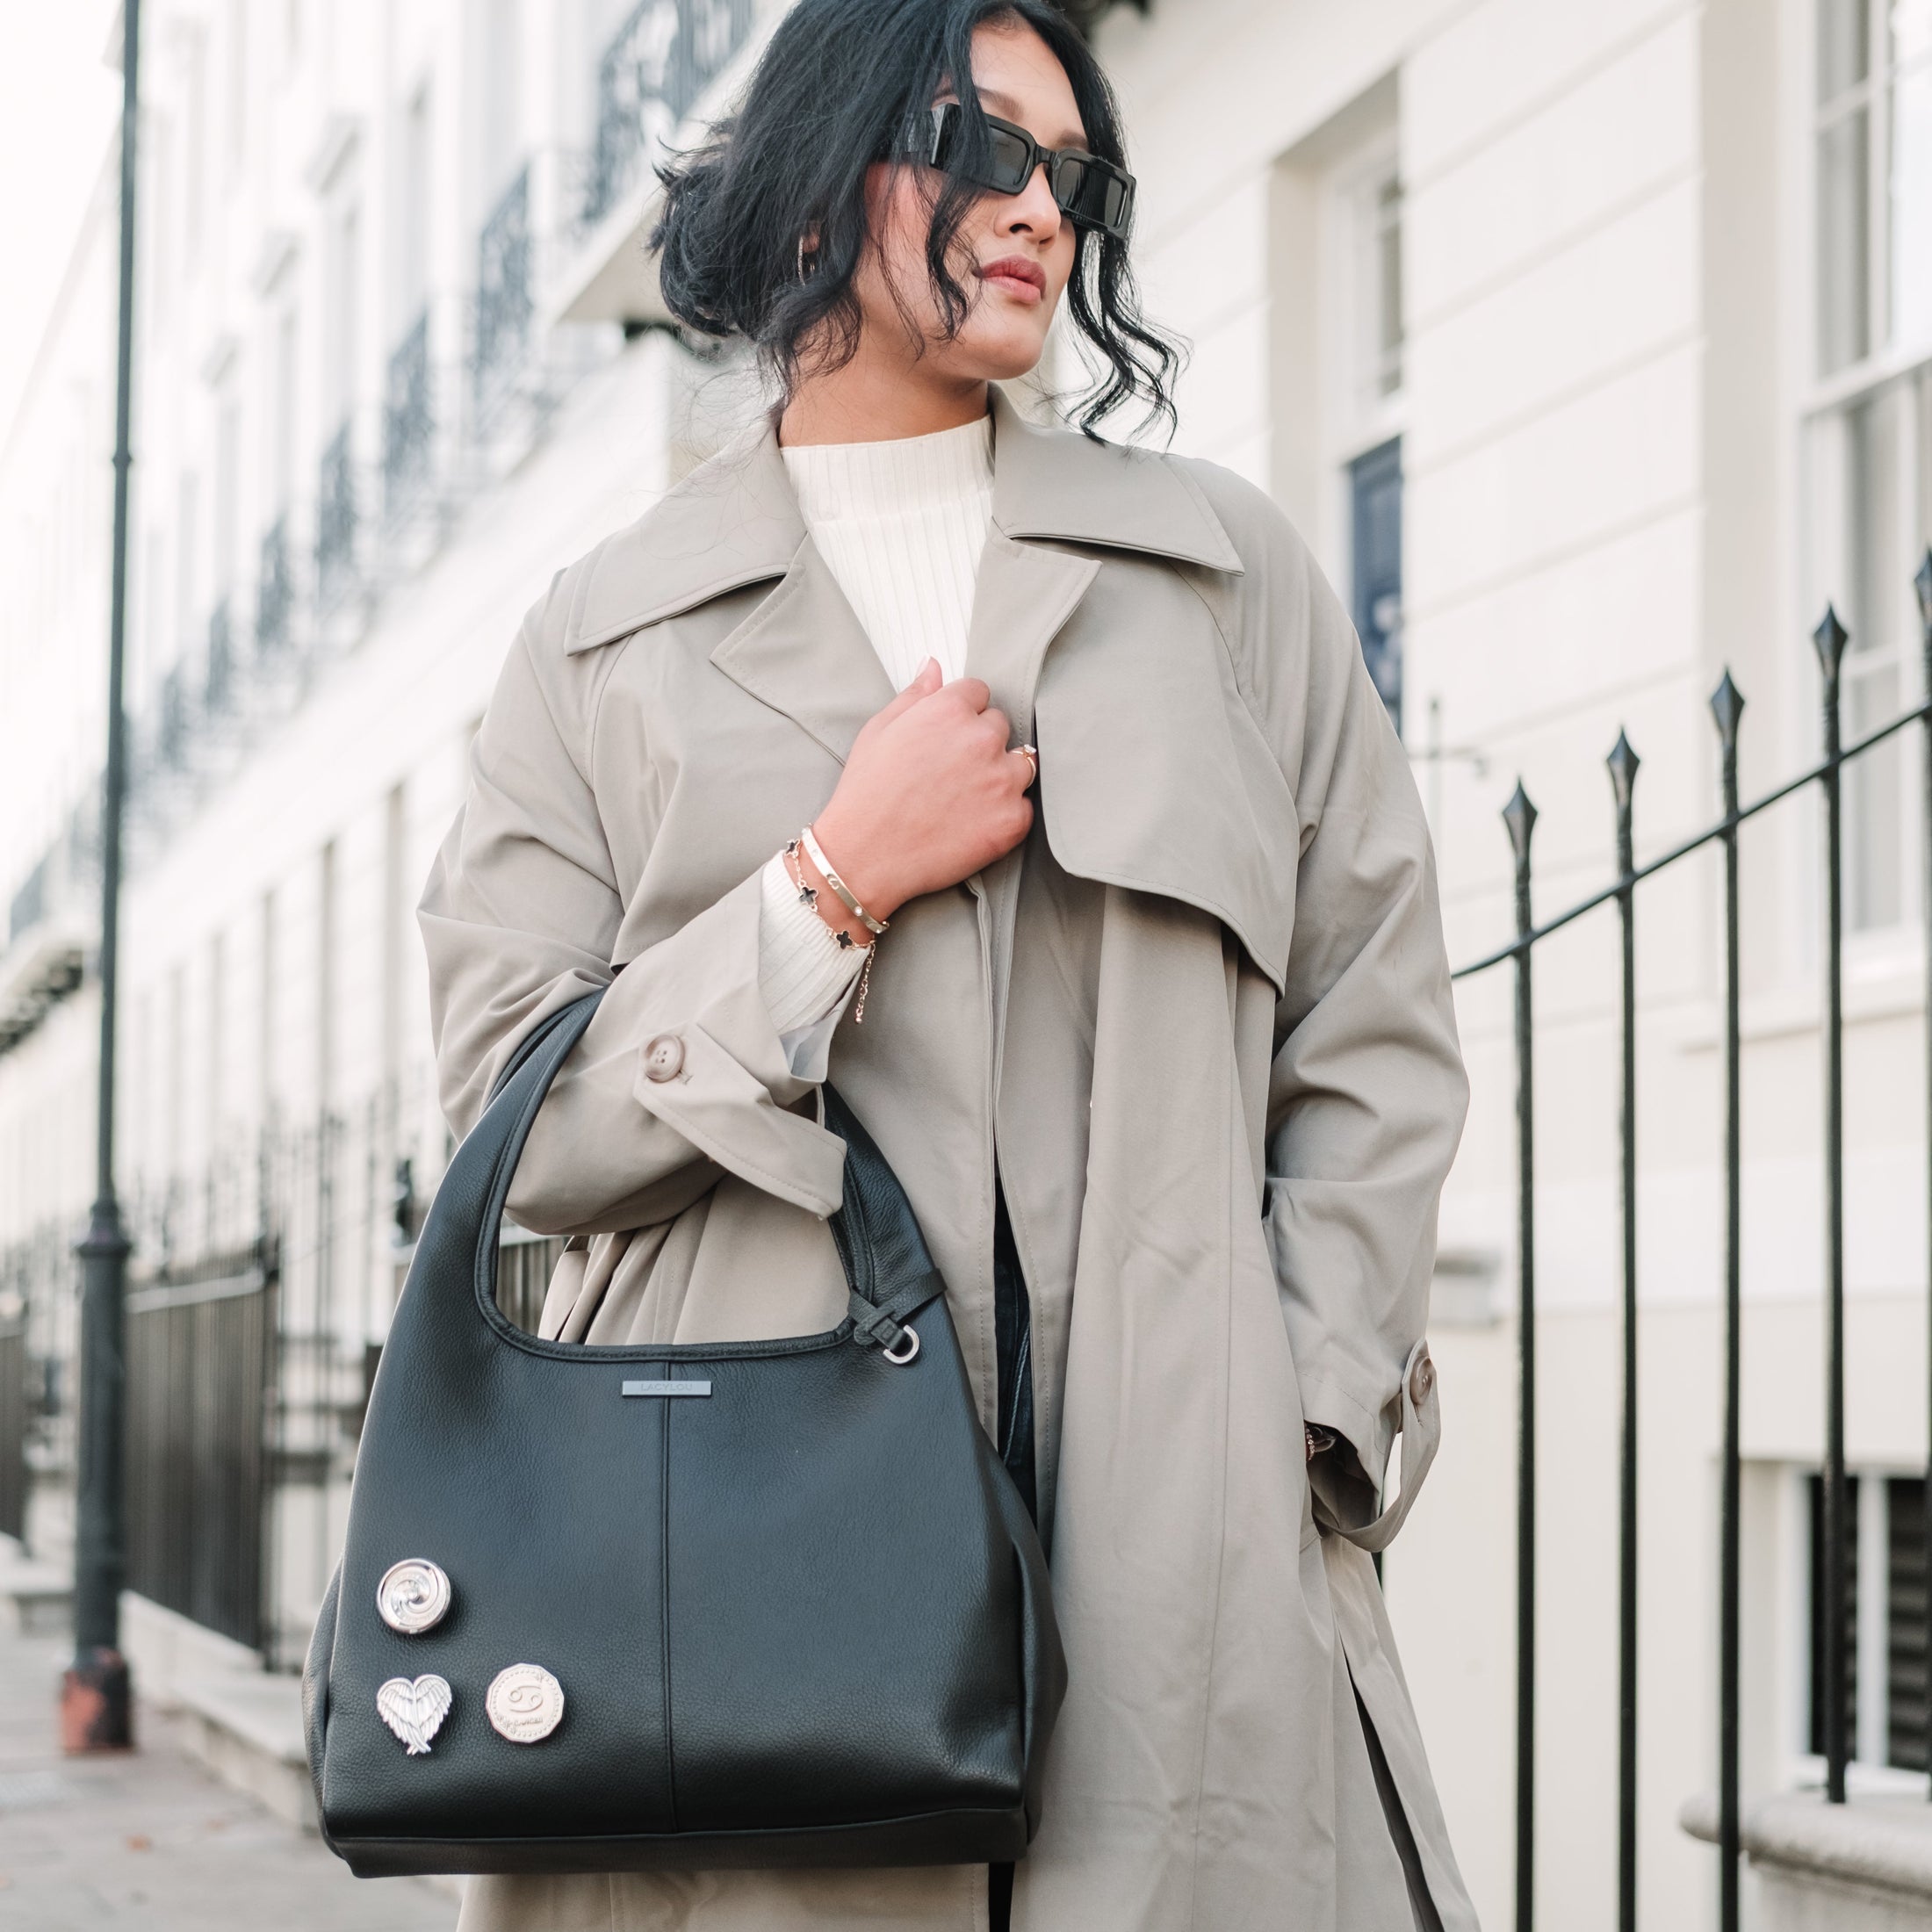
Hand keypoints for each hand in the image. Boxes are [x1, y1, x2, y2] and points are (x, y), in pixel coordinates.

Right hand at [807, 660, 1034, 928]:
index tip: (948, 737)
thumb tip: (934, 667)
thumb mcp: (879, 731)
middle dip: (982, 743)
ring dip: (1001, 775)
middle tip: (952, 772)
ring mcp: (1002, 781)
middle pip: (1001, 727)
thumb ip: (914, 695)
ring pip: (1021, 764)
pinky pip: (1024, 807)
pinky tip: (973, 823)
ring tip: (967, 798)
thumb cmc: (866, 794)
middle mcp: (983, 739)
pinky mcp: (1012, 821)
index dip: (962, 714)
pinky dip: (1006, 814)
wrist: (865, 855)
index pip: (979, 693)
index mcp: (950, 710)